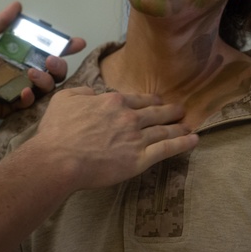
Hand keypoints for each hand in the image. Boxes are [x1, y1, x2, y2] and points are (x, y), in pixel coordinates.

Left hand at [0, 2, 86, 122]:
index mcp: (20, 56)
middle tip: (50, 60)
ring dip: (45, 80)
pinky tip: (24, 92)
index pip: (48, 50)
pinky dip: (30, 98)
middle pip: (55, 71)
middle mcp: (25, 73)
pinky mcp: (13, 107)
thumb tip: (18, 4)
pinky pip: (30, 105)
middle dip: (59, 65)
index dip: (66, 47)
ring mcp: (21, 91)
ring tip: (31, 74)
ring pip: (47, 88)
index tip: (77, 42)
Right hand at [32, 88, 198, 189]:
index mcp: (112, 102)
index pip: (136, 99)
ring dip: (178, 126)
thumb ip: (82, 92)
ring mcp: (136, 138)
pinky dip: (182, 143)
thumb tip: (94, 93)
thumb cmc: (56, 130)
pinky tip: (193, 140)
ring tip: (189, 125)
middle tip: (180, 109)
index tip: (156, 100)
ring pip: (164, 129)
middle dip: (169, 110)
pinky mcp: (139, 159)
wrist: (58, 159)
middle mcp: (128, 117)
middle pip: (155, 112)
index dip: (149, 100)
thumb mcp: (64, 98)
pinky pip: (166, 149)